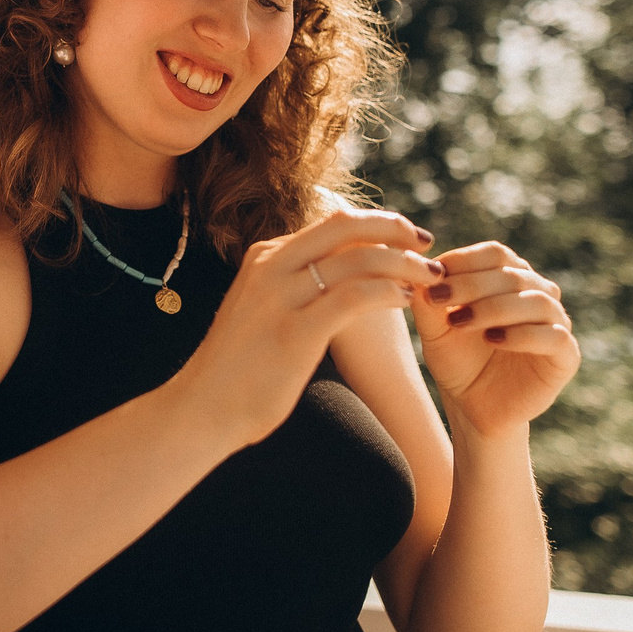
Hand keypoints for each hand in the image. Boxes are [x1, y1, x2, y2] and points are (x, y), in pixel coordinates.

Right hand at [175, 207, 442, 447]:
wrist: (203, 407)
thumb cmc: (238, 368)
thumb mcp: (260, 309)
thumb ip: (289, 287)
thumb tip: (329, 279)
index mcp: (265, 257)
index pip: (332, 224)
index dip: (376, 225)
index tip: (405, 238)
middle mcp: (271, 266)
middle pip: (347, 226)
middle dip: (395, 228)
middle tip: (427, 245)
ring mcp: (281, 296)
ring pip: (359, 258)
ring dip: (404, 264)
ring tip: (429, 279)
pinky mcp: (296, 330)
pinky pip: (355, 296)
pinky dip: (388, 291)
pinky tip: (405, 301)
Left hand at [413, 242, 579, 436]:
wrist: (472, 407)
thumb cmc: (456, 360)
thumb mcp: (434, 329)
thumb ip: (428, 301)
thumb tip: (422, 270)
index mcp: (511, 278)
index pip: (495, 254)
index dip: (464, 261)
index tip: (432, 277)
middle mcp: (538, 294)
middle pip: (514, 274)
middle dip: (471, 284)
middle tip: (439, 298)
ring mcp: (556, 324)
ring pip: (537, 301)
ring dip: (495, 307)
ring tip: (461, 322)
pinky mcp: (566, 356)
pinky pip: (555, 336)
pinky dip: (522, 335)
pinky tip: (492, 340)